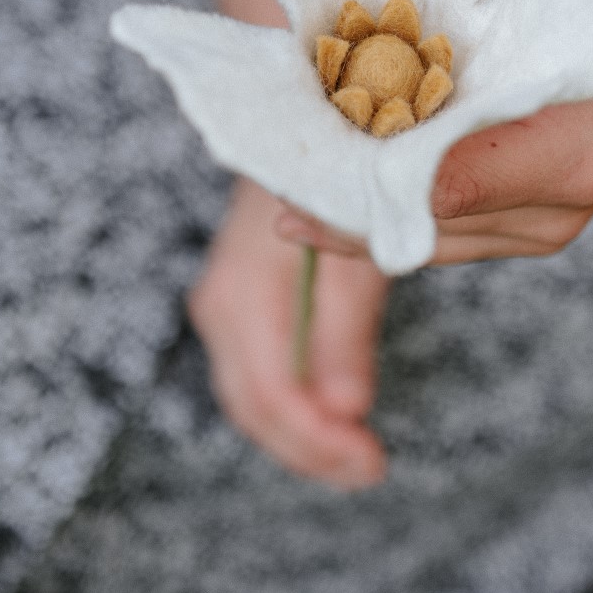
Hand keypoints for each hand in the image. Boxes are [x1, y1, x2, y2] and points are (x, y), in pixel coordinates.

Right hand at [189, 179, 391, 487]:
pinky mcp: (243, 305)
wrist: (300, 121)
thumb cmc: (333, 177)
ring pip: (253, 397)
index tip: (370, 463)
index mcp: (241, 293)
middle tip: (370, 471)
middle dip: (310, 449)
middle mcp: (222, 306)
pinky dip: (297, 408)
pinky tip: (337, 421)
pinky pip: (260, 375)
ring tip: (359, 459)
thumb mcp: (350, 252)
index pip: (270, 394)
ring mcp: (227, 306)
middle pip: (254, 407)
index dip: (317, 439)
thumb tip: (348, 410)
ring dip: (304, 436)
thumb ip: (346, 329)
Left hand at [276, 0, 592, 265]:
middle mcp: (562, 207)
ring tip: (298, 199)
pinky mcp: (543, 230)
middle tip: (278, 196)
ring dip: (369, 221)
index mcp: (569, 153)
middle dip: (349, 216)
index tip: (298, 181)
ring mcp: (555, 228)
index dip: (365, 190)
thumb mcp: (536, 7)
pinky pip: (455, 233)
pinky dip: (403, 213)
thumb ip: (458, 44)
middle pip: (432, 230)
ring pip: (437, 242)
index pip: (445, 188)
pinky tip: (355, 194)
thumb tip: (355, 63)